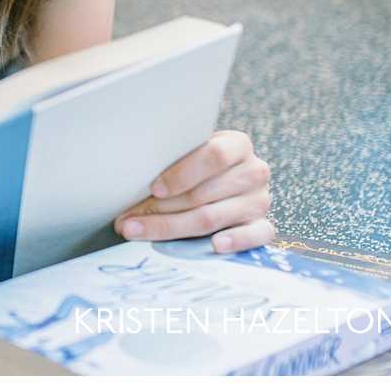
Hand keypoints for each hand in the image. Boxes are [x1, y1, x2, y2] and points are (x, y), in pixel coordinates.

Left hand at [113, 130, 272, 252]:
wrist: (223, 183)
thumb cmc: (195, 167)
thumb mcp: (187, 154)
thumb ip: (171, 159)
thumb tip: (128, 177)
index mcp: (237, 145)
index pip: (214, 155)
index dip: (182, 173)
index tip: (153, 188)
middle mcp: (254, 171)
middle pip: (204, 194)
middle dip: (160, 209)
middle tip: (127, 219)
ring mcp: (260, 201)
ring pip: (213, 218)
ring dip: (171, 227)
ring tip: (137, 231)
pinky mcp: (263, 227)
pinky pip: (253, 237)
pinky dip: (234, 241)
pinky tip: (213, 245)